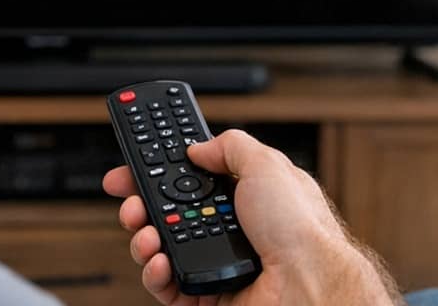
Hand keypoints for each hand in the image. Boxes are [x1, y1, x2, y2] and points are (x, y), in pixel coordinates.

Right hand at [103, 129, 397, 305]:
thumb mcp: (268, 165)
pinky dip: (154, 272)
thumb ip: (231, 147)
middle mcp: (226, 230)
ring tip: (145, 233)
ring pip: (159, 248)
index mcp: (240, 198)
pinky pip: (166, 285)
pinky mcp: (205, 296)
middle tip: (130, 200)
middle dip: (140, 204)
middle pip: (166, 213)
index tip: (132, 167)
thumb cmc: (302, 232)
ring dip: (143, 237)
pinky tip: (159, 261)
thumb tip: (200, 147)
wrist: (308, 284)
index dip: (157, 171)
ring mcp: (214, 264)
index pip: (187, 181)